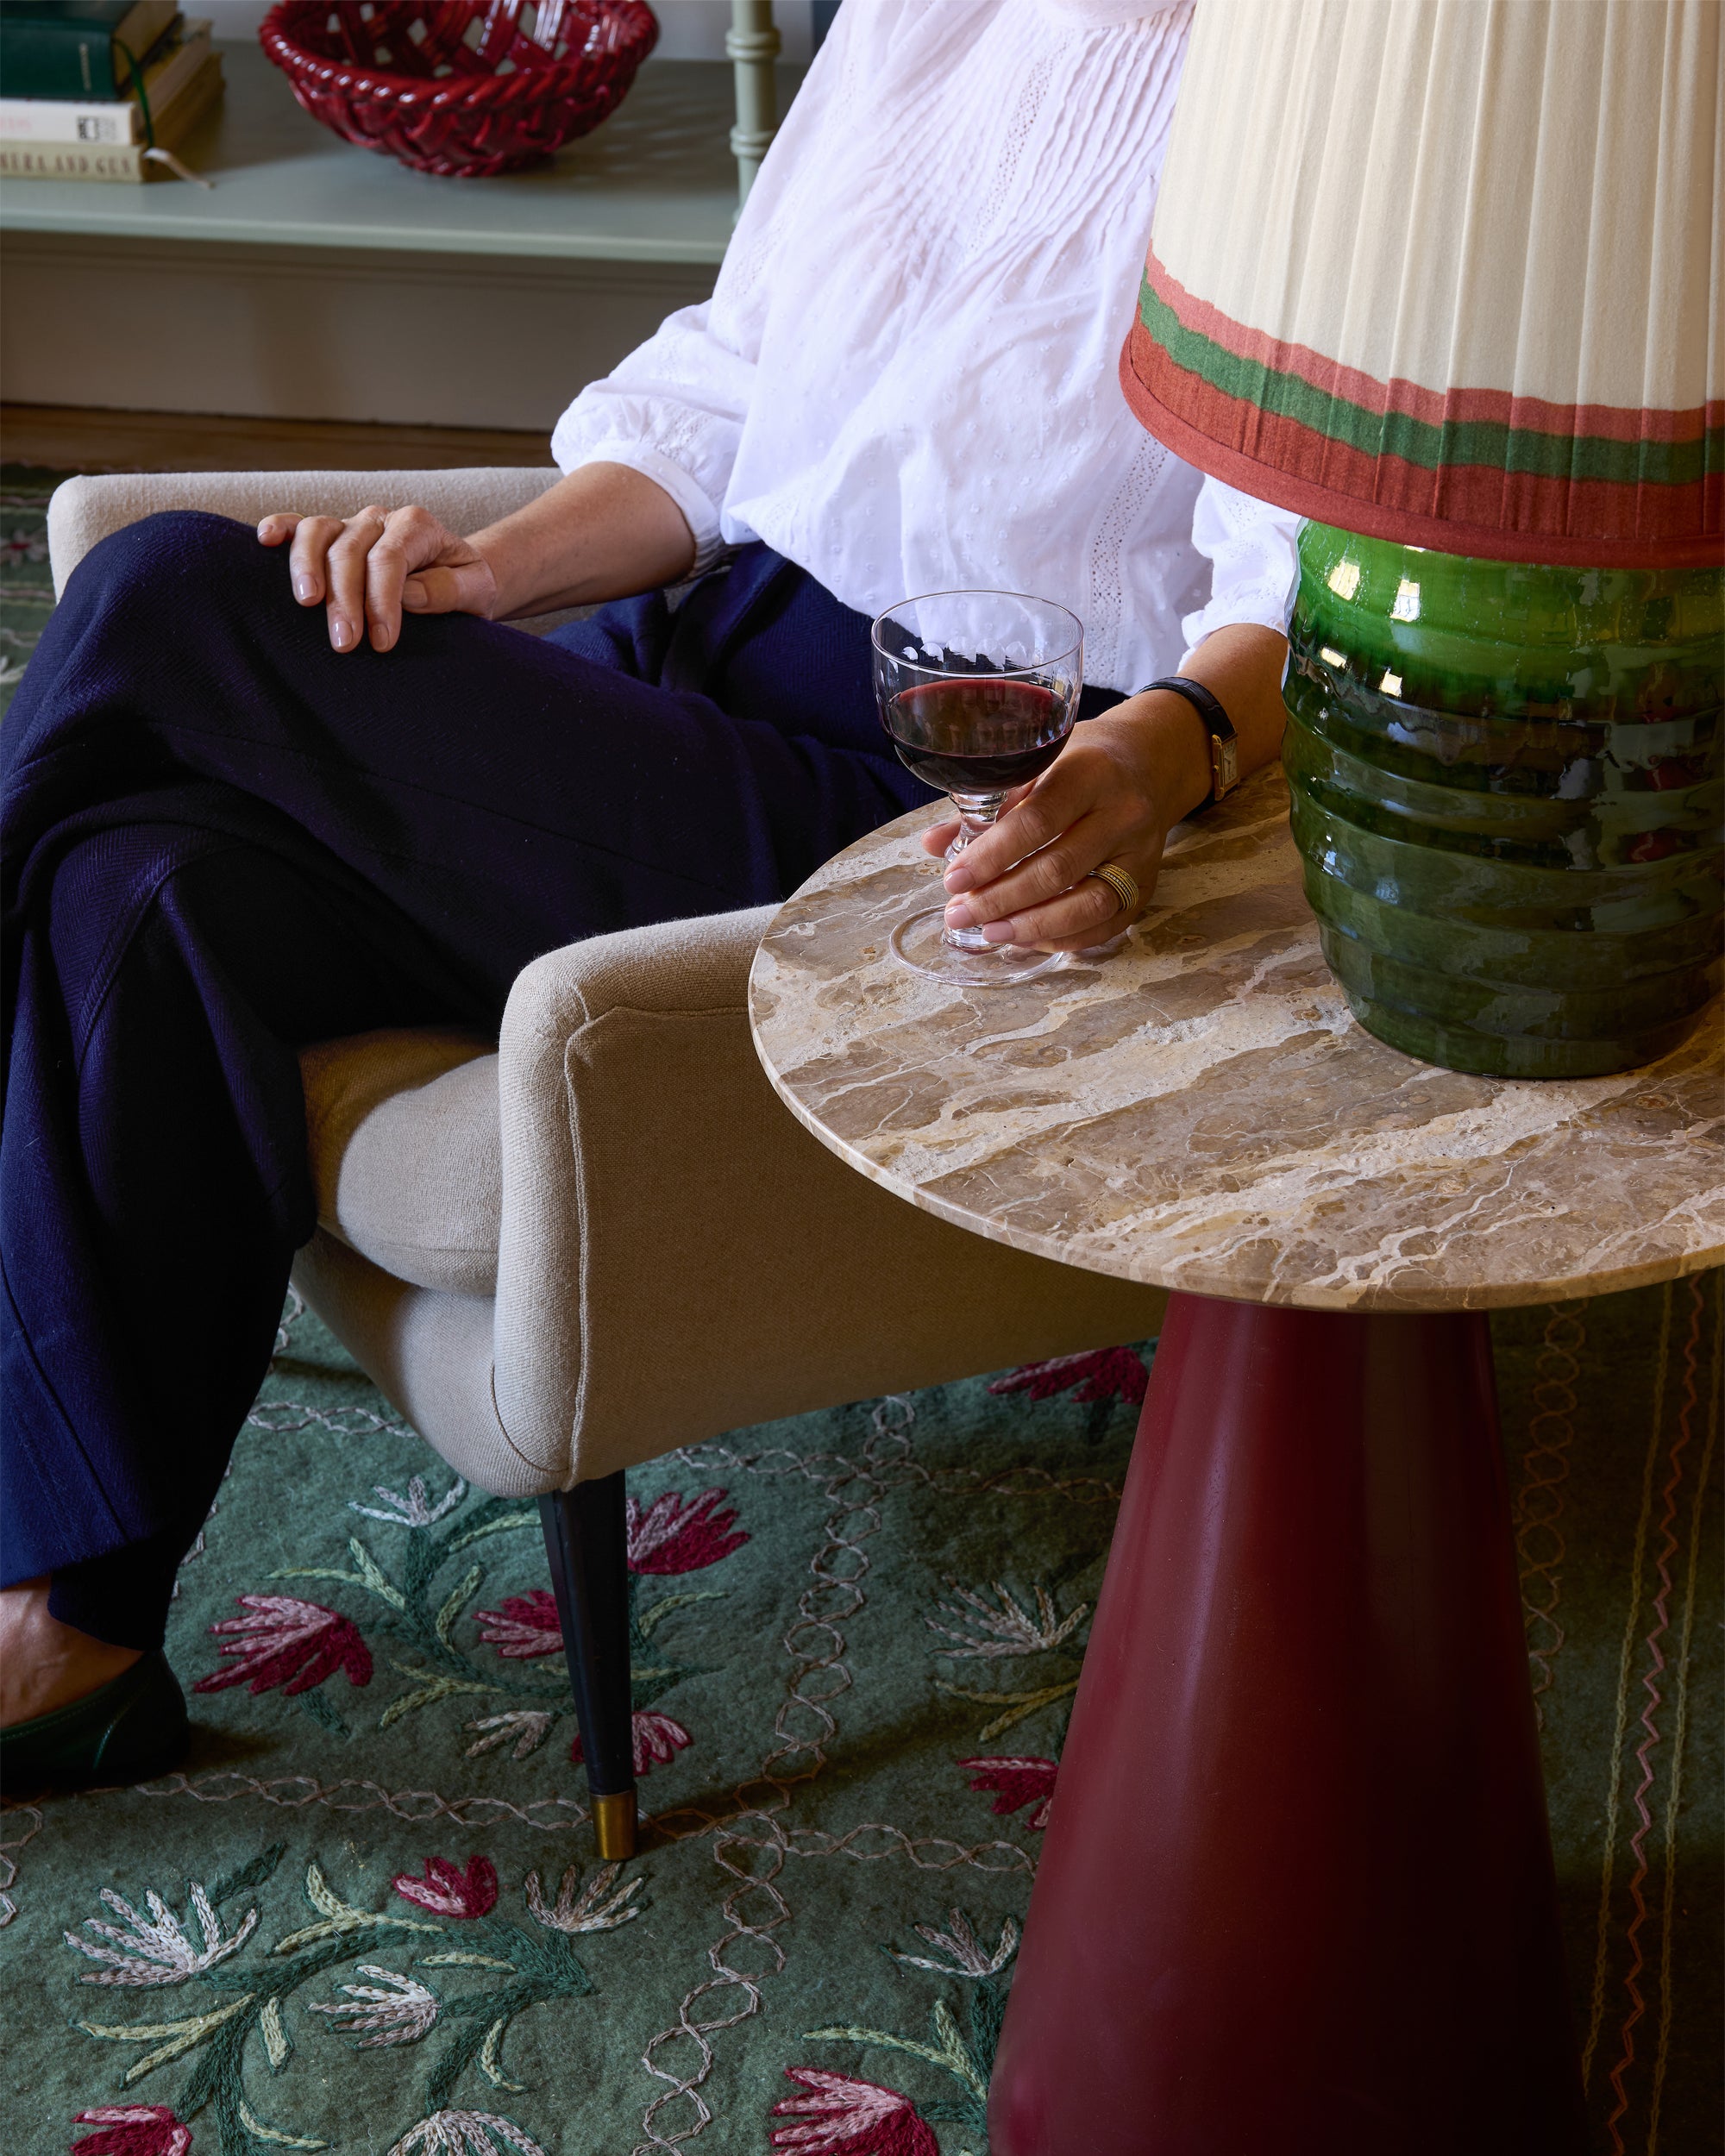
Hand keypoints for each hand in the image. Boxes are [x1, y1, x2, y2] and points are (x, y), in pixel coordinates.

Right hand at [256, 503, 498, 654]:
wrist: (458, 577)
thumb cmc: (466, 587)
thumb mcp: (477, 590)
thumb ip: (447, 590)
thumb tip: (407, 595)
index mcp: (418, 527)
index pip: (390, 559)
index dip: (382, 601)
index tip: (382, 643)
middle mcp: (380, 520)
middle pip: (350, 551)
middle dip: (345, 599)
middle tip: (345, 644)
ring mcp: (350, 525)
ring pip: (318, 532)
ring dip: (307, 569)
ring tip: (306, 605)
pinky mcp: (330, 537)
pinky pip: (299, 525)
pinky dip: (280, 529)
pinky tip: (265, 541)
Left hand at [923, 692, 1210, 952]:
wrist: (1150, 764)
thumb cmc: (1083, 762)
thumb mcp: (1038, 763)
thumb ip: (988, 805)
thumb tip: (935, 844)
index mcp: (1090, 773)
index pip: (1037, 822)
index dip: (992, 856)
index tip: (954, 880)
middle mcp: (1123, 814)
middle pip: (1058, 869)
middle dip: (1001, 899)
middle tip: (960, 915)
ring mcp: (1140, 854)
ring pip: (1088, 904)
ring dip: (1032, 926)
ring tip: (989, 933)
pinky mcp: (1146, 886)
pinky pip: (1105, 925)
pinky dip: (1063, 937)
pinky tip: (1026, 938)